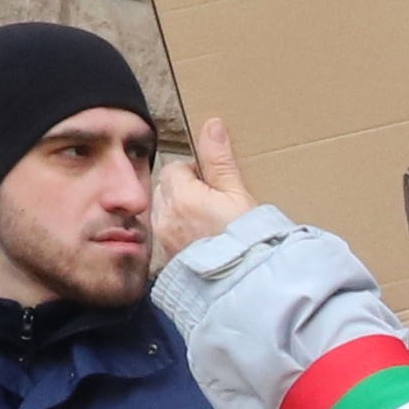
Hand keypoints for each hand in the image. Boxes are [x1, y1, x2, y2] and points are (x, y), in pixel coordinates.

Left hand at [147, 108, 257, 270]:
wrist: (242, 282)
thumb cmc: (244, 240)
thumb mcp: (238, 194)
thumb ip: (220, 160)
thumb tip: (211, 125)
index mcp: (181, 194)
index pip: (176, 169)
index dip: (197, 174)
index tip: (216, 186)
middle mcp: (165, 215)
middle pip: (166, 189)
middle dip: (184, 191)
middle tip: (212, 203)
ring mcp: (164, 239)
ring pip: (164, 212)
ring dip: (179, 211)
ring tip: (206, 223)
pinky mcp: (167, 258)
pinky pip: (166, 234)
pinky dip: (179, 233)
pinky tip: (200, 241)